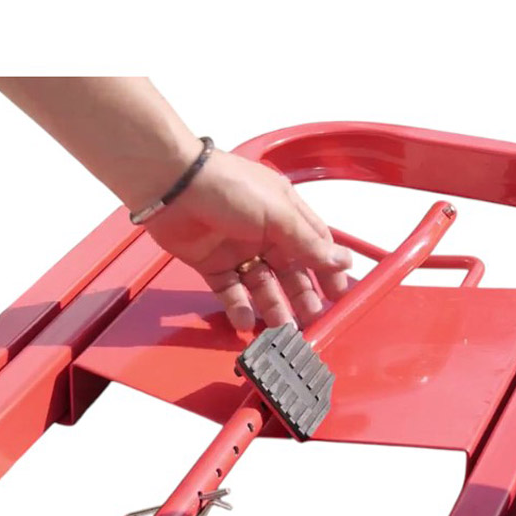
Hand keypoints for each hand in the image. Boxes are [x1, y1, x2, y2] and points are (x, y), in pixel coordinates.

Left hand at [143, 149, 352, 330]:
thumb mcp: (278, 213)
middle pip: (289, 271)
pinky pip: (229, 291)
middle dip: (301, 296)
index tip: (339, 295)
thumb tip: (342, 261)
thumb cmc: (230, 187)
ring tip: (282, 329)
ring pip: (261, 285)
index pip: (314, 244)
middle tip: (311, 320)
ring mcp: (237, 250)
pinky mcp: (211, 265)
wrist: (173, 186)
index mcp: (284, 212)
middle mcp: (263, 232)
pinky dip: (238, 307)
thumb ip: (308, 242)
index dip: (327, 270)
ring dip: (273, 307)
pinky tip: (246, 321)